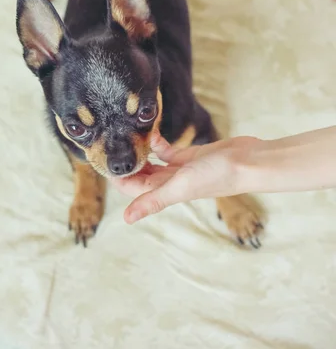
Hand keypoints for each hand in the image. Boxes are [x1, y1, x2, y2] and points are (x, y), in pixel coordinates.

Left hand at [111, 132, 259, 223]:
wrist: (248, 161)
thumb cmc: (217, 175)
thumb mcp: (180, 187)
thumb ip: (153, 200)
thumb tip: (126, 219)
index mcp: (166, 192)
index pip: (134, 189)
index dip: (119, 178)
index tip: (104, 162)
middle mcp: (172, 183)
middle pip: (141, 177)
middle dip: (127, 166)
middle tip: (111, 146)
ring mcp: (181, 169)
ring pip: (153, 164)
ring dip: (141, 154)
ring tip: (128, 138)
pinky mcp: (191, 155)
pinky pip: (168, 151)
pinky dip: (158, 143)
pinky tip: (152, 132)